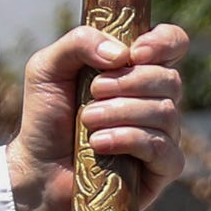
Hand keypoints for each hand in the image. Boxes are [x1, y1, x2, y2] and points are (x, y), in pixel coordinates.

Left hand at [9, 23, 187, 210]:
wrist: (38, 167)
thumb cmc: (46, 116)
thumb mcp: (47, 68)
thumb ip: (78, 43)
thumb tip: (121, 53)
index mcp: (134, 69)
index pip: (172, 43)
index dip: (162, 43)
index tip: (134, 53)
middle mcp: (155, 99)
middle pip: (170, 79)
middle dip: (128, 82)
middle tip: (92, 91)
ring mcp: (163, 134)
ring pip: (166, 113)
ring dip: (120, 112)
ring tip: (86, 121)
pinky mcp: (162, 168)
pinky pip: (163, 148)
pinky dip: (129, 140)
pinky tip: (99, 144)